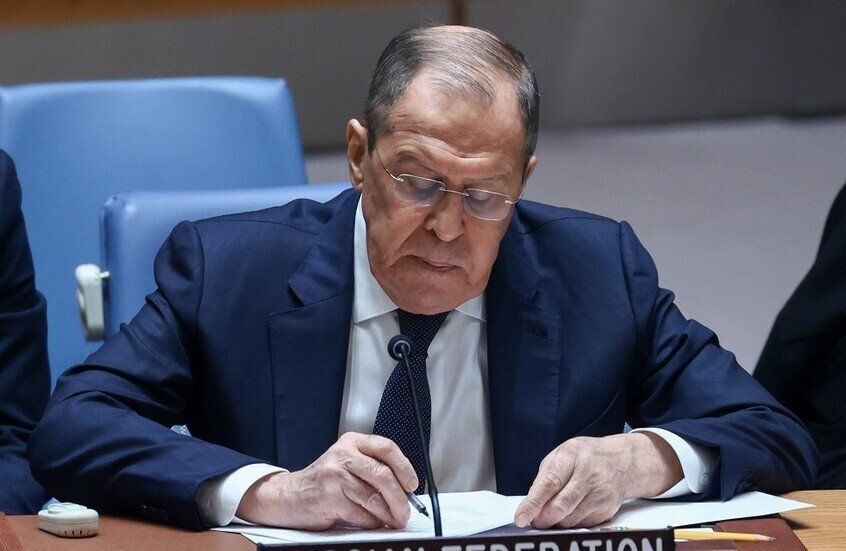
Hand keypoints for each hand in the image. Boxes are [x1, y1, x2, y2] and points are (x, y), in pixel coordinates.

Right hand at [236, 432, 417, 529]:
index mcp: (352, 442)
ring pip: (373, 497)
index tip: (412, 484)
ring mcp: (334, 475)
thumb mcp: (348, 463)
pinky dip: (371, 522)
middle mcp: (343, 454)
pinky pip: (360, 513)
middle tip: (406, 512)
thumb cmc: (324, 481)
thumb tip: (405, 490)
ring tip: (393, 521)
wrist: (289, 495)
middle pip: (383, 475)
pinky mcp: (329, 496)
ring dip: (388, 514)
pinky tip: (372, 523)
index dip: (404, 466)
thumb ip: (373, 469)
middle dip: (400, 498)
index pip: (386, 447)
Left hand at [514, 432, 682, 528]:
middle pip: (560, 506)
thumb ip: (545, 477)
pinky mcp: (607, 509)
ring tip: (551, 513)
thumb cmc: (585, 456)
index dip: (533, 503)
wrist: (622, 461)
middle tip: (534, 519)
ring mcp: (601, 494)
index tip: (520, 518)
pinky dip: (570, 522)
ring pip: (570, 520)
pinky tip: (570, 511)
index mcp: (573, 455)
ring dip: (555, 522)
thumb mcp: (562, 454)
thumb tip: (531, 505)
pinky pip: (581, 524)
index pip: (550, 483)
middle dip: (542, 518)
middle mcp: (590, 475)